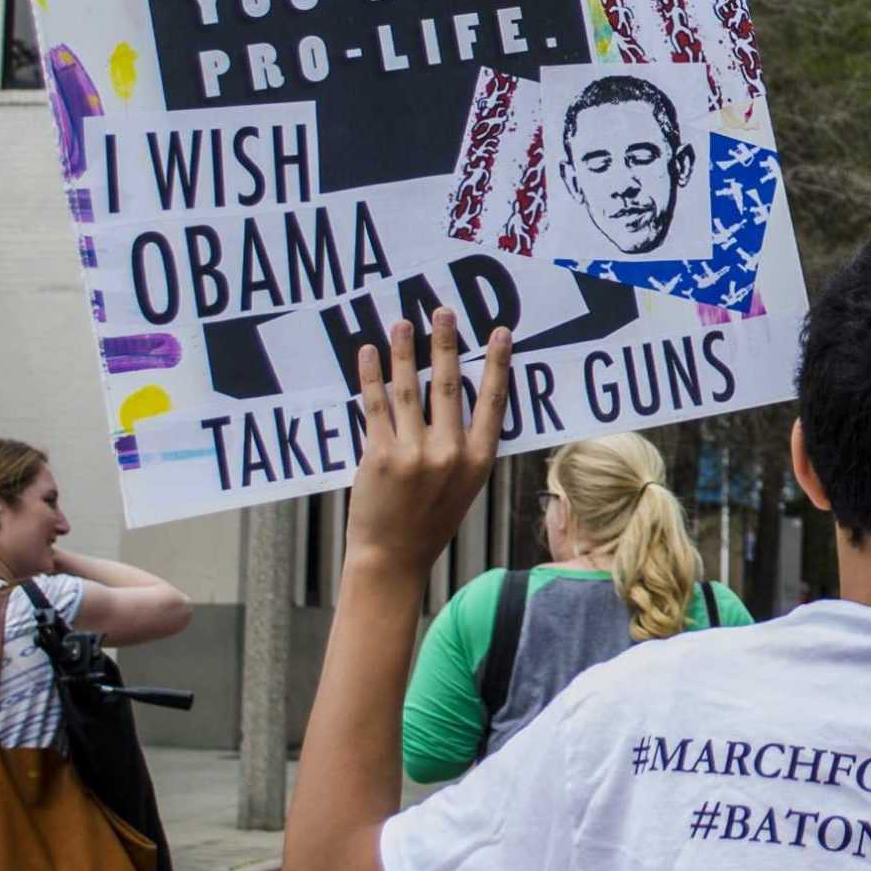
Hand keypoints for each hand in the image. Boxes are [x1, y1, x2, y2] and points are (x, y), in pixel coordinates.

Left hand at [345, 311, 511, 578]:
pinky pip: (376, 407)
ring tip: (403, 323)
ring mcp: (413, 454)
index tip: (500, 333)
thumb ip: (465, 448)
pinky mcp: (379, 456)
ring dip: (406, 352)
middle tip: (443, 312)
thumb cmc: (430, 522)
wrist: (393, 557)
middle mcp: (449, 453)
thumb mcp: (464, 487)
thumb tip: (462, 400)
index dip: (497, 364)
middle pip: (449, 386)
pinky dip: (372, 377)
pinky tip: (370, 353)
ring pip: (410, 390)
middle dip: (446, 345)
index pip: (493, 401)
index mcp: (478, 460)